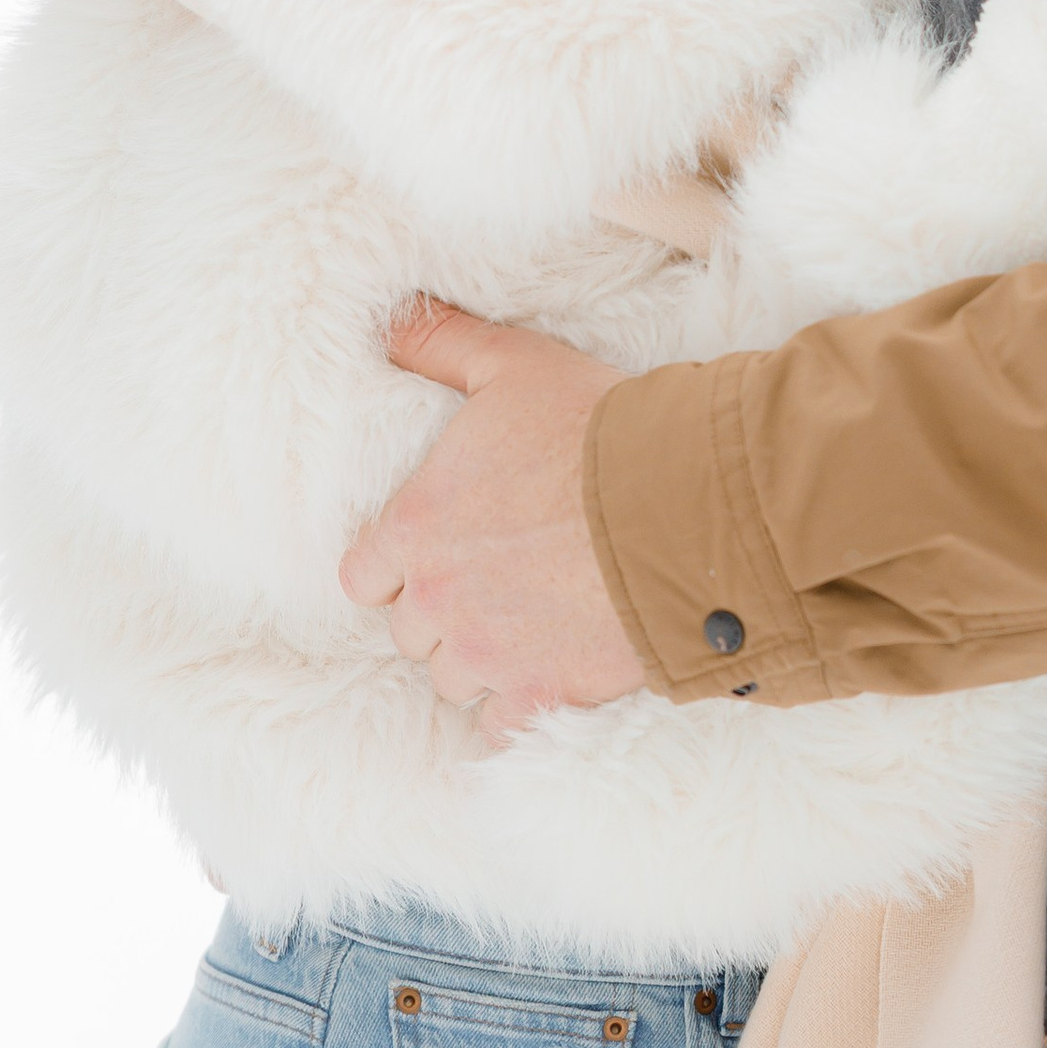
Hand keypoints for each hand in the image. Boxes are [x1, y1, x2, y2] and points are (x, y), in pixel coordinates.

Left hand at [339, 306, 645, 742]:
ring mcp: (487, 654)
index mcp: (417, 525)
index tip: (435, 553)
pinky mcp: (540, 695)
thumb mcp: (515, 365)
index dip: (396, 566)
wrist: (682, 504)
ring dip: (480, 658)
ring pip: (453, 678)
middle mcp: (437, 599)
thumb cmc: (597, 430)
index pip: (363, 576)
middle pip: (410, 631)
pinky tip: (549, 674)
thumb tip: (393, 323)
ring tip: (528, 624)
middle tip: (496, 580)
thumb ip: (443, 344)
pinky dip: (519, 705)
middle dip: (443, 611)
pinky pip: (501, 724)